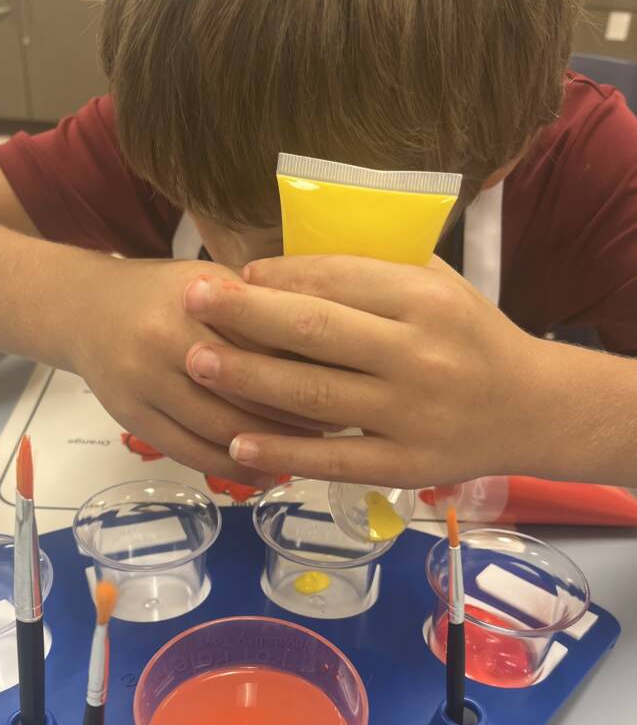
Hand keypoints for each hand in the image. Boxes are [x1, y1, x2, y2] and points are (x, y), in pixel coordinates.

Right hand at [69, 258, 323, 483]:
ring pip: (220, 427)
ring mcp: (145, 383)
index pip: (267, 337)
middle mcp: (166, 340)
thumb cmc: (164, 294)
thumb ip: (259, 307)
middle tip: (343, 422)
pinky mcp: (134, 419)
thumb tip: (334, 344)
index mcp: (197, 298)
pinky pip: (189, 453)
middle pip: (247, 388)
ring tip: (312, 454)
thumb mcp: (210, 281)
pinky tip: (266, 475)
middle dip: (300, 411)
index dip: (313, 362)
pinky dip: (232, 468)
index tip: (354, 378)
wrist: (83, 309)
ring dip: (271, 446)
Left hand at [182, 255, 549, 486]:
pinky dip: (282, 451)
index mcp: (425, 301)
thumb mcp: (440, 288)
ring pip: (313, 396)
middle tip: (191, 300)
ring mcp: (408, 416)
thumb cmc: (473, 339)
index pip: (337, 280)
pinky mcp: (404, 466)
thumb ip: (379, 273)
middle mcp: (416, 356)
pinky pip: (332, 459)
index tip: (235, 275)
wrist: (532, 409)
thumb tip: (293, 258)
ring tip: (196, 362)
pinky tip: (236, 441)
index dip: (279, 276)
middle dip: (244, 315)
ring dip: (247, 378)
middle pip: (313, 331)